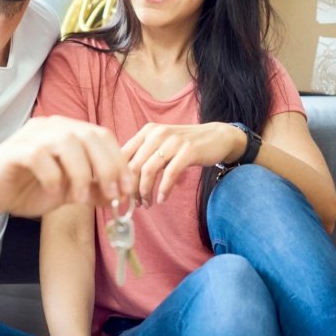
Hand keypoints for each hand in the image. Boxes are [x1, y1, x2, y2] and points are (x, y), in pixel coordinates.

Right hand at [0, 116, 134, 216]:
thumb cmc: (24, 188)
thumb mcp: (66, 192)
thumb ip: (93, 189)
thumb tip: (122, 196)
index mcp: (66, 131)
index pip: (101, 135)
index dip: (119, 161)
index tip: (127, 189)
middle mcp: (50, 126)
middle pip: (88, 135)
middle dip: (107, 167)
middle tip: (112, 195)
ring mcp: (30, 136)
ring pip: (67, 142)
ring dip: (81, 173)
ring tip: (79, 199)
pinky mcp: (12, 150)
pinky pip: (39, 156)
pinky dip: (53, 177)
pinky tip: (52, 193)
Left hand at [122, 122, 244, 203]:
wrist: (217, 136)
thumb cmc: (185, 145)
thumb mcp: (162, 145)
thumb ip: (144, 156)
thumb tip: (122, 179)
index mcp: (147, 131)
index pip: (124, 155)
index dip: (118, 177)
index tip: (121, 194)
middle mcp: (157, 133)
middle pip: (133, 165)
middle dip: (131, 189)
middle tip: (134, 204)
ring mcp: (173, 141)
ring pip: (148, 170)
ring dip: (145, 191)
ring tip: (147, 204)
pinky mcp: (188, 150)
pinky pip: (170, 173)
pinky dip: (164, 189)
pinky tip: (162, 199)